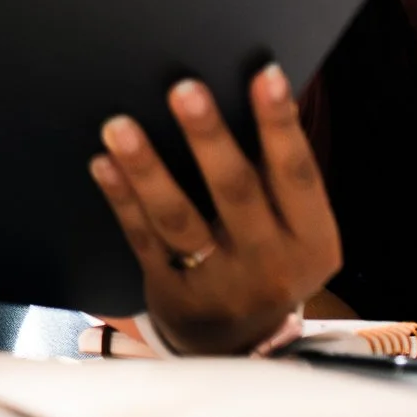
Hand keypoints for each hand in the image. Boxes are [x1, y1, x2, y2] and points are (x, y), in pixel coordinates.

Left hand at [90, 65, 341, 354]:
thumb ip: (276, 177)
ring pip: (180, 220)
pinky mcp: (174, 295)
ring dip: (148, 168)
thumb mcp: (294, 229)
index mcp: (312, 241)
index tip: (264, 73)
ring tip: (120, 126)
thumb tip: (251, 87)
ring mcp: (221, 285)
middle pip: (237, 192)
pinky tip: (104, 164)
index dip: (281, 124)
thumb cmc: (266, 254)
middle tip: (184, 89)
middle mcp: (271, 265)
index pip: (298, 174)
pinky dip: (122, 199)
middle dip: (209, 138)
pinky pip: (144, 240)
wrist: (237, 344)